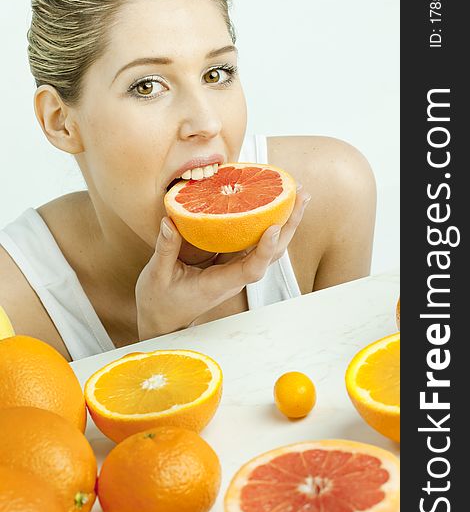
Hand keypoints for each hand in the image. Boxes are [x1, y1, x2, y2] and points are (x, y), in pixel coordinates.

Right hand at [135, 187, 310, 339]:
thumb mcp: (157, 276)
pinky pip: (253, 242)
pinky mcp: (230, 261)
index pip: (251, 270)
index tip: (273, 227)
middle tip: (301, 194)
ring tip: (296, 193)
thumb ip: (165, 248)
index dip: (265, 249)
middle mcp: (234, 276)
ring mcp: (234, 269)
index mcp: (218, 284)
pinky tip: (267, 202)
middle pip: (271, 253)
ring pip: (267, 247)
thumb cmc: (160, 302)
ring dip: (284, 221)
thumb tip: (170, 221)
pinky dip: (264, 222)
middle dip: (289, 224)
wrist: (163, 318)